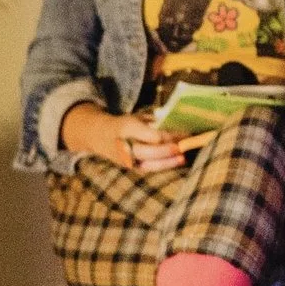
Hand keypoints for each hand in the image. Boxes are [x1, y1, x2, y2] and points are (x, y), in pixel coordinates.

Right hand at [61, 103, 197, 173]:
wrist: (99, 136)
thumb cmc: (126, 124)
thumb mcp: (137, 117)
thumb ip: (155, 121)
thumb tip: (179, 124)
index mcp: (126, 128)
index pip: (149, 135)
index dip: (168, 136)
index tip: (184, 132)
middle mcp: (124, 145)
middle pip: (148, 151)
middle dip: (167, 150)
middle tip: (182, 146)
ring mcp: (126, 159)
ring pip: (148, 163)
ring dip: (167, 162)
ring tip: (183, 158)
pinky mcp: (130, 167)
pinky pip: (148, 168)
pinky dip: (163, 166)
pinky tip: (177, 161)